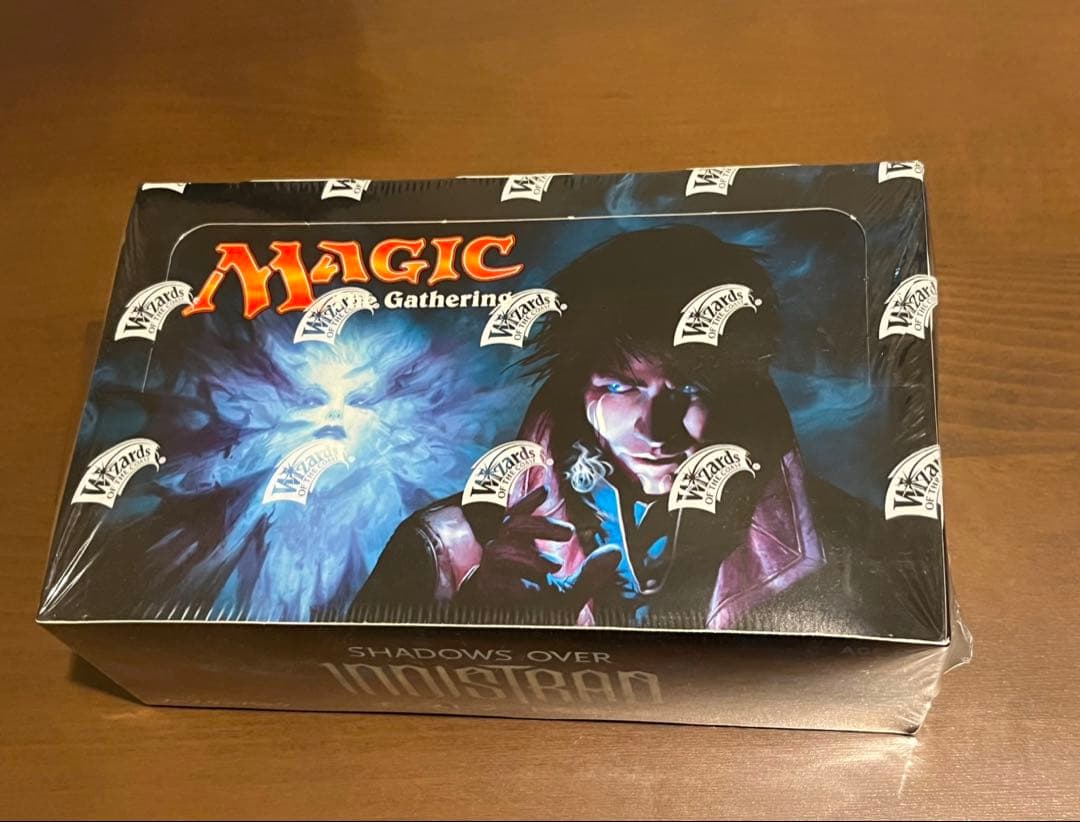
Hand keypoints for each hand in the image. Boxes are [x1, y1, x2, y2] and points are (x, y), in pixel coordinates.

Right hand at [457, 486, 620, 614]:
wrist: (515, 648)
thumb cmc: (537, 616)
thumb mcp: (569, 594)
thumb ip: (589, 574)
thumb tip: (615, 551)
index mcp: (518, 552)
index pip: (516, 518)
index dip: (527, 502)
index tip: (546, 490)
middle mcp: (501, 559)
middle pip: (511, 526)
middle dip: (540, 525)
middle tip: (568, 532)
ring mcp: (487, 576)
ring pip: (498, 550)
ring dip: (528, 556)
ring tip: (553, 567)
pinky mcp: (480, 596)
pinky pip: (490, 581)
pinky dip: (513, 583)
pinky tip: (531, 591)